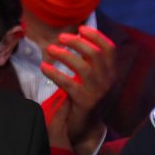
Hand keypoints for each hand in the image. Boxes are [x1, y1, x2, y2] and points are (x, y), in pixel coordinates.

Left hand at [42, 27, 114, 154]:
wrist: (86, 126)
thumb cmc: (85, 97)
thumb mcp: (91, 78)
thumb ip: (88, 61)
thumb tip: (75, 37)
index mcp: (111, 72)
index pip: (110, 49)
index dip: (96, 36)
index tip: (81, 28)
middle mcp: (108, 81)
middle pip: (95, 54)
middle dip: (77, 42)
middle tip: (60, 37)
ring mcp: (97, 92)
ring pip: (82, 67)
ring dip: (64, 55)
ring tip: (50, 50)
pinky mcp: (84, 102)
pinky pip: (68, 84)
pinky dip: (54, 73)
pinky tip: (43, 67)